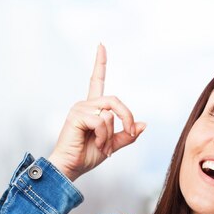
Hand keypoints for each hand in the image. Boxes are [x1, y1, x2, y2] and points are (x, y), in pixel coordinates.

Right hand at [48, 44, 145, 181]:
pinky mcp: (76, 115)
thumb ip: (126, 135)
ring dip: (111, 135)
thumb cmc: (87, 156)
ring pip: (109, 114)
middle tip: (128, 134)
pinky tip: (96, 145)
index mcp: (93, 109)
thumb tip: (143, 124)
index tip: (101, 45)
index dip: (100, 63)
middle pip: (115, 100)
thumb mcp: (112, 145)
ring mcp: (79, 108)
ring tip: (102, 147)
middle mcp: (85, 104)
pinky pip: (101, 121)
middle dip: (126, 118)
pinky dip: (103, 136)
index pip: (96, 80)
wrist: (70, 168)